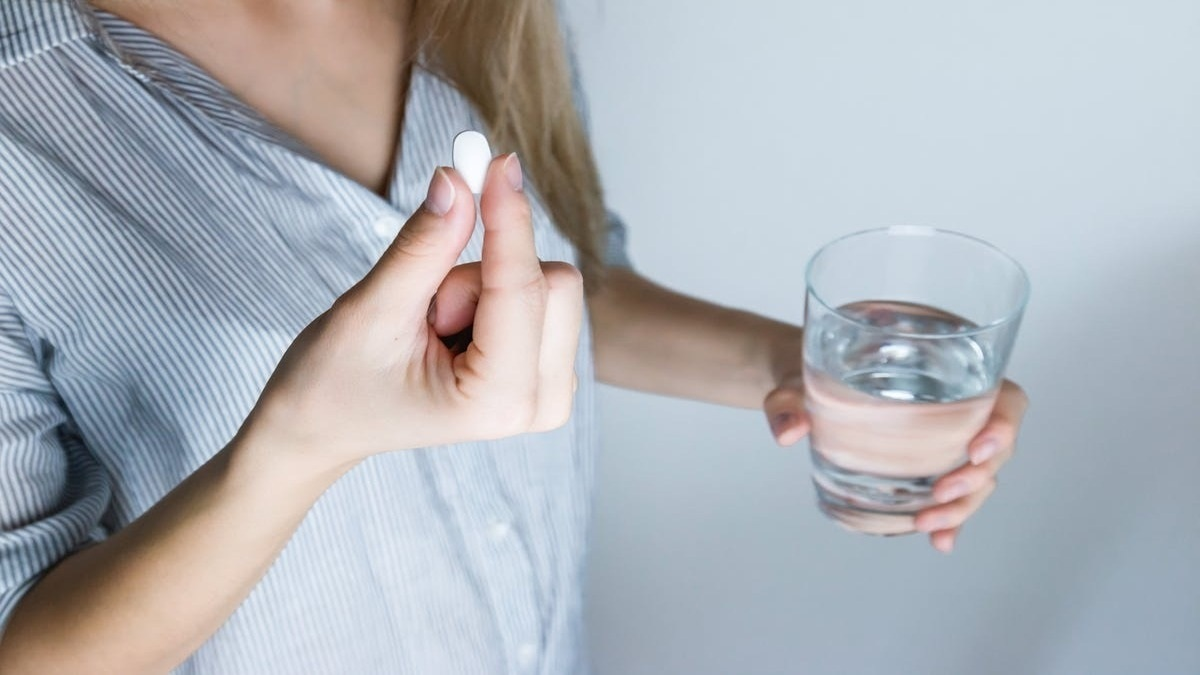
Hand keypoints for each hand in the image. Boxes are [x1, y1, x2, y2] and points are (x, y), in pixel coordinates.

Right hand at [244, 154, 583, 473]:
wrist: (326, 427)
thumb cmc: (336, 383)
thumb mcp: (371, 311)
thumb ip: (423, 247)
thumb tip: (459, 180)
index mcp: (499, 402)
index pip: (523, 287)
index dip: (508, 217)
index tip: (498, 160)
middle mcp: (542, 403)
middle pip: (552, 281)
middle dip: (482, 273)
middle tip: (426, 308)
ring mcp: (551, 388)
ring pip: (547, 283)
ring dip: (482, 286)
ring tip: (432, 327)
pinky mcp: (547, 368)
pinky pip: (539, 294)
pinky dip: (492, 295)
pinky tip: (452, 331)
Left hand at [763, 375, 1027, 552]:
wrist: (802, 388)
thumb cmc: (811, 371)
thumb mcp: (798, 380)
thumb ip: (789, 400)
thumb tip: (787, 431)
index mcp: (946, 368)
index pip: (1002, 395)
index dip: (1004, 423)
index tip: (977, 447)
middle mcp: (957, 405)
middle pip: (995, 447)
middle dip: (976, 477)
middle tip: (940, 494)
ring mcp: (946, 439)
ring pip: (979, 478)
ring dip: (962, 506)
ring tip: (928, 525)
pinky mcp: (928, 466)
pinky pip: (953, 495)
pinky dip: (951, 520)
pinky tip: (940, 541)